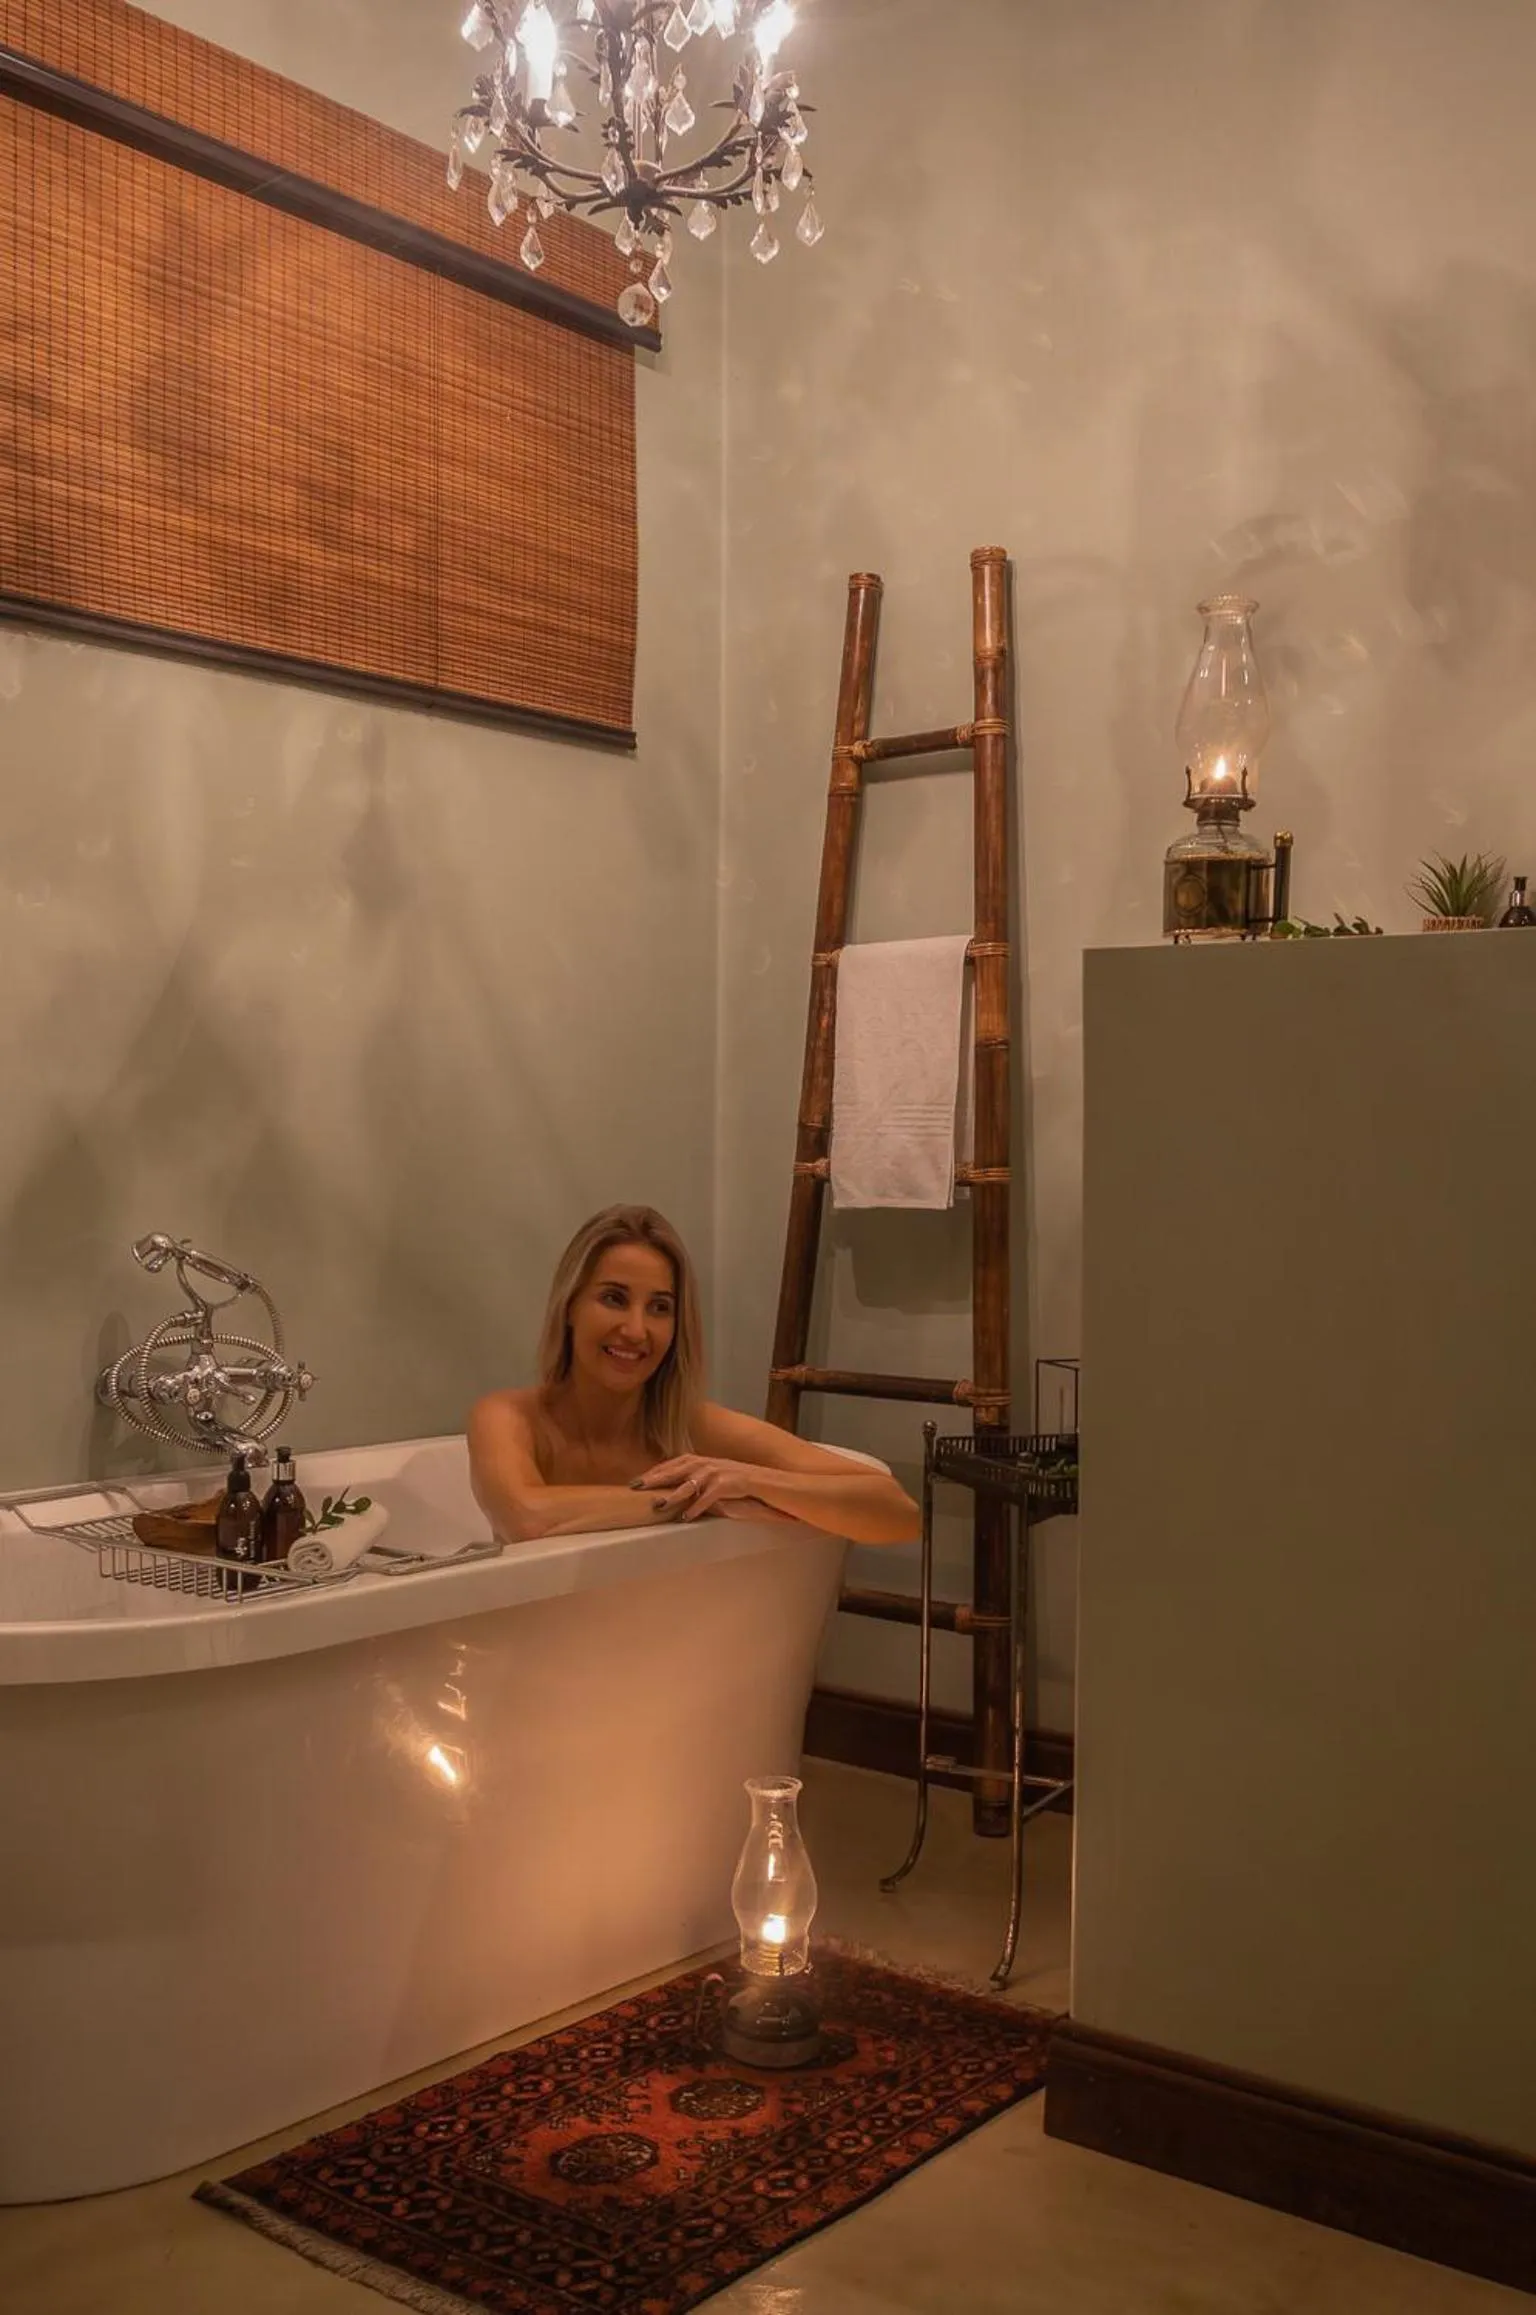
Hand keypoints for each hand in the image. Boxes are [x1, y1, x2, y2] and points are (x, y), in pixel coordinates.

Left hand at [636, 1454, 767, 1522]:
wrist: (766, 1481)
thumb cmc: (736, 1482)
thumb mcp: (712, 1476)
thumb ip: (694, 1480)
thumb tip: (672, 1492)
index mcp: (700, 1460)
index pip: (672, 1464)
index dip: (654, 1472)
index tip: (636, 1480)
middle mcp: (706, 1463)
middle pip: (675, 1470)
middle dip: (654, 1478)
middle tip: (636, 1487)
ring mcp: (716, 1472)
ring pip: (689, 1484)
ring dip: (672, 1495)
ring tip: (658, 1505)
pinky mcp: (727, 1484)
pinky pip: (707, 1497)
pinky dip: (695, 1507)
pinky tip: (685, 1517)